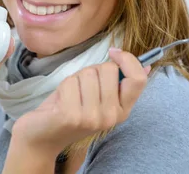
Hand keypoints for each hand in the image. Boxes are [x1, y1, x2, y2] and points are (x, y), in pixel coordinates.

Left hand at [11, 48, 149, 157]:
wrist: (42, 136)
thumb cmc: (70, 109)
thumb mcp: (99, 97)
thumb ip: (118, 83)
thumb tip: (146, 65)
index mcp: (122, 110)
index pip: (138, 79)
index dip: (128, 59)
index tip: (113, 52)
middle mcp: (111, 116)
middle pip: (109, 69)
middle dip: (92, 69)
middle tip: (81, 87)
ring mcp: (92, 118)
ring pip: (88, 73)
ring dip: (75, 78)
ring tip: (70, 95)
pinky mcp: (72, 116)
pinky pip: (71, 82)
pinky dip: (63, 85)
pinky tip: (61, 101)